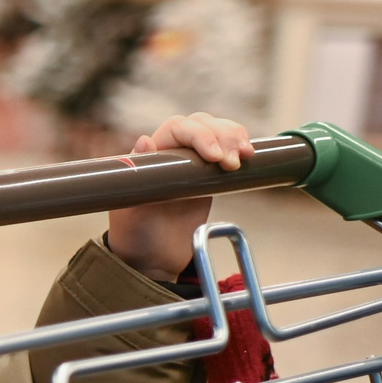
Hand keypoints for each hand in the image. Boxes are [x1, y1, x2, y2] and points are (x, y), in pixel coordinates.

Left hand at [106, 112, 254, 279]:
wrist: (153, 258)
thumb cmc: (135, 235)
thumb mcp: (131, 211)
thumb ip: (137, 182)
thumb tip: (145, 140)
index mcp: (151, 155)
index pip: (178, 128)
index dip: (199, 135)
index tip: (214, 157)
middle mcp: (171, 152)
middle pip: (202, 124)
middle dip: (223, 136)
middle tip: (233, 163)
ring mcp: (192, 161)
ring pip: (219, 131)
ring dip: (235, 138)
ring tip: (245, 158)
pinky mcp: (210, 174)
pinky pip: (228, 149)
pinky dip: (241, 147)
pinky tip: (250, 157)